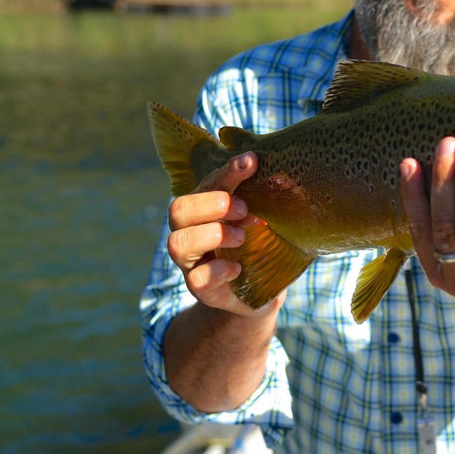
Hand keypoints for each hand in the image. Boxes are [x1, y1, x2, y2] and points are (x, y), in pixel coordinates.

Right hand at [166, 151, 284, 315]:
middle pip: (178, 209)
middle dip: (212, 204)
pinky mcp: (200, 288)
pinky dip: (220, 270)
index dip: (227, 172)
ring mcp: (191, 262)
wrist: (260, 292)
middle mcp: (190, 232)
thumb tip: (276, 171)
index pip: (206, 184)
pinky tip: (239, 268)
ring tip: (241, 238)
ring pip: (179, 243)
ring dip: (214, 235)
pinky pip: (197, 278)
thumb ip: (261, 197)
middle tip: (243, 210)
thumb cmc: (258, 246)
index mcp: (203, 209)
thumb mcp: (261, 218)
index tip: (252, 161)